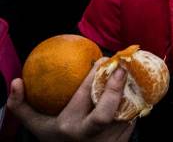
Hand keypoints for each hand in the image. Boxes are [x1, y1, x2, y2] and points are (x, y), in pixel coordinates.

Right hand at [6, 59, 135, 141]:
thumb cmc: (56, 138)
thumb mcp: (37, 126)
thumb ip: (22, 106)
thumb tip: (16, 82)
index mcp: (68, 127)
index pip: (81, 98)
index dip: (93, 76)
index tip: (102, 60)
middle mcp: (88, 136)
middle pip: (104, 112)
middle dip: (115, 88)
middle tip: (122, 67)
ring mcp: (108, 140)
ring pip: (125, 113)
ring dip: (130, 92)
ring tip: (133, 74)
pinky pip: (133, 118)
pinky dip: (134, 104)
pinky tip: (135, 90)